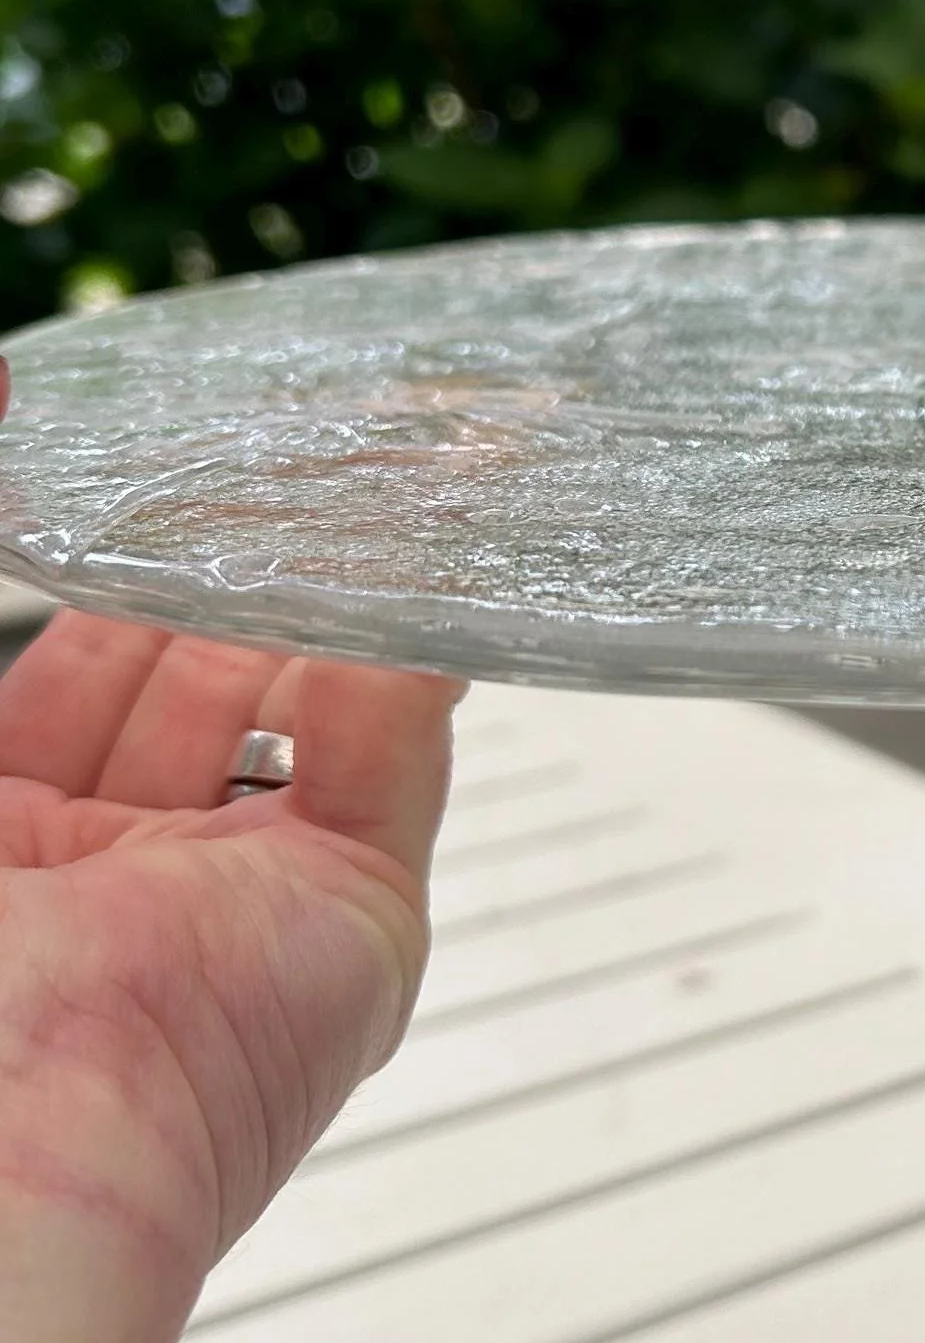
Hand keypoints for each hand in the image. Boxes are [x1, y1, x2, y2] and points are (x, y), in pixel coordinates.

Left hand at [0, 483, 460, 1342]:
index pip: (75, 664)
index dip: (111, 548)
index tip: (143, 440)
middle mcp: (114, 882)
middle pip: (199, 666)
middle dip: (240, 540)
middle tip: (293, 416)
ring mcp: (239, 906)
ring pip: (307, 693)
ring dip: (342, 565)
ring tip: (385, 433)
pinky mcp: (354, 926)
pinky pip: (395, 746)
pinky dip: (417, 634)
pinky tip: (429, 526)